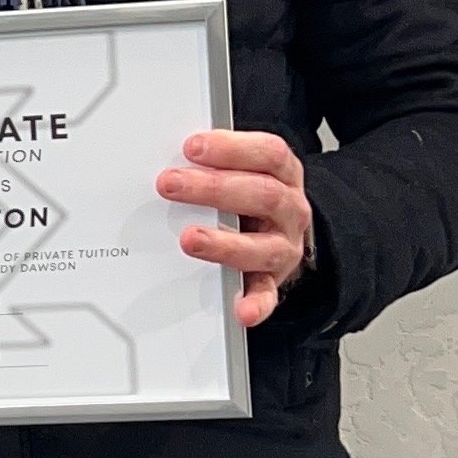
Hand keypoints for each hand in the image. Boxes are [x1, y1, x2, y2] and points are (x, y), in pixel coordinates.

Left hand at [157, 128, 313, 330]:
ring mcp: (283, 246)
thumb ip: (214, 162)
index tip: (193, 147)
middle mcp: (290, 210)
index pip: (269, 155)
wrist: (281, 230)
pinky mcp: (272, 279)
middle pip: (262, 195)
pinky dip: (255, 304)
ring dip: (224, 243)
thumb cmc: (250, 194)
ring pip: (263, 246)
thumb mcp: (244, 169)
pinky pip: (267, 294)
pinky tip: (239, 310)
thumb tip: (167, 154)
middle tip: (170, 184)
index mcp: (284, 175)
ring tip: (189, 239)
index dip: (232, 148)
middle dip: (213, 189)